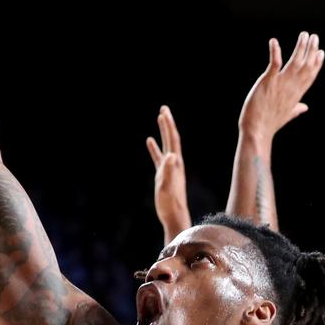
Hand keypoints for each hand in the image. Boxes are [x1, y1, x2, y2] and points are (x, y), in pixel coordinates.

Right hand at [146, 106, 190, 239]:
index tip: (164, 111)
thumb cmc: (170, 203)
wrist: (174, 216)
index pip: (172, 140)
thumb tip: (171, 155)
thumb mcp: (168, 186)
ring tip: (159, 118)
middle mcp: (174, 163)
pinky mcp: (163, 175)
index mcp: (175, 164)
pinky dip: (154, 148)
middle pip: (171, 139)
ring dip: (162, 132)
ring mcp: (168, 168)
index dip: (169, 126)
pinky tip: (149, 141)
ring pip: (165, 145)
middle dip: (167, 123)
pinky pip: (158, 157)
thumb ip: (169, 171)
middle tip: (163, 108)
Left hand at [238, 32, 324, 140]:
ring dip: (300, 47)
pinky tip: (274, 42)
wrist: (257, 131)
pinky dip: (275, 52)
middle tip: (314, 37)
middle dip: (311, 50)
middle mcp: (291, 88)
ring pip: (295, 62)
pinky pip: (274, 64)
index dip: (316, 63)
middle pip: (305, 66)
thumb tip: (304, 107)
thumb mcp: (287, 115)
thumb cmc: (270, 124)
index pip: (309, 76)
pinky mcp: (268, 82)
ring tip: (304, 35)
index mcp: (296, 94)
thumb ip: (296, 108)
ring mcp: (280, 84)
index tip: (321, 52)